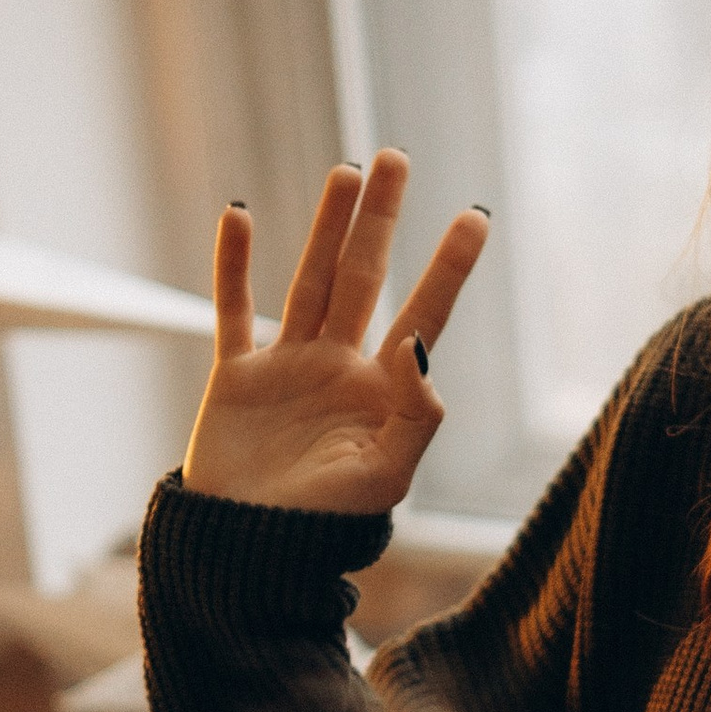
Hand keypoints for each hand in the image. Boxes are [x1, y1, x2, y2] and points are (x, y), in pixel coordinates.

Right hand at [180, 154, 489, 512]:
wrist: (249, 555)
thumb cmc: (324, 526)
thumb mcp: (386, 475)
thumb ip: (414, 411)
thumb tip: (419, 341)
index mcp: (382, 390)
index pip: (424, 313)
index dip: (450, 267)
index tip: (476, 216)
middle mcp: (339, 366)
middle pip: (365, 275)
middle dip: (382, 218)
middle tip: (396, 157)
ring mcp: (289, 367)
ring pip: (311, 279)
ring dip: (327, 226)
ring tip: (347, 172)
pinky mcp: (238, 377)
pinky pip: (234, 309)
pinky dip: (234, 265)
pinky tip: (241, 216)